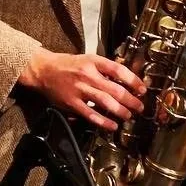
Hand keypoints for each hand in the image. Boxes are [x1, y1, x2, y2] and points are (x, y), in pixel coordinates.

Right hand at [19, 49, 145, 131]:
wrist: (44, 70)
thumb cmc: (68, 65)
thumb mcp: (88, 60)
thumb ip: (105, 68)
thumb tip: (126, 78)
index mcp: (93, 62)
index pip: (118, 70)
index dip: (133, 80)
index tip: (142, 89)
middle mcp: (87, 75)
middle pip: (115, 89)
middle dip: (131, 100)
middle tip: (139, 107)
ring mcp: (79, 89)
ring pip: (105, 102)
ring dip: (120, 110)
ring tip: (128, 116)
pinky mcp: (72, 103)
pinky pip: (90, 114)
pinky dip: (103, 121)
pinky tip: (112, 125)